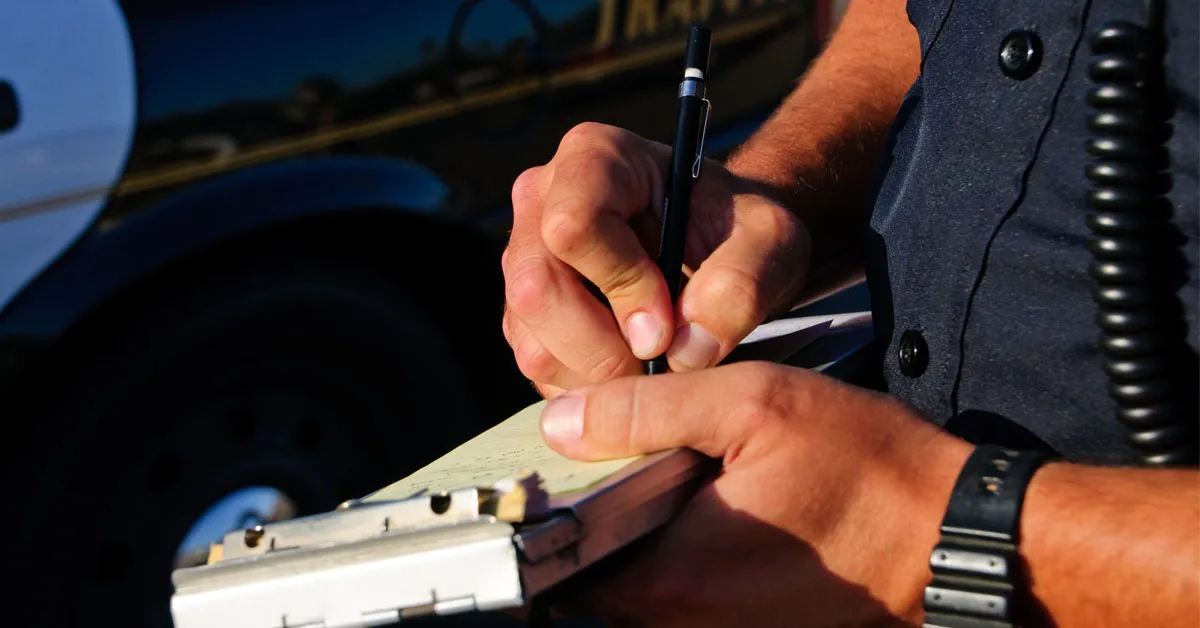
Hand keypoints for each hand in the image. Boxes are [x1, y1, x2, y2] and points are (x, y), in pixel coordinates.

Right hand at [502, 122, 809, 396]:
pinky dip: (589, 391)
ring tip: (657, 368)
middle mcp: (541, 200)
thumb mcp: (771, 243)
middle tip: (663, 363)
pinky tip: (634, 373)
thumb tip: (685, 350)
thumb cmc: (740, 231)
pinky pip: (538, 368)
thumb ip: (741, 285)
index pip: (574, 225)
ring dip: (599, 377)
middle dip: (604, 348)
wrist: (723, 248)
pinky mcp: (523, 314)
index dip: (621, 284)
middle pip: (538, 289)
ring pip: (533, 341)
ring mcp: (525, 259)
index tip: (669, 322)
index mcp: (595, 157)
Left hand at [536, 362, 971, 626]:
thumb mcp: (753, 405)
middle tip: (624, 444)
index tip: (567, 455)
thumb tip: (561, 422)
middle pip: (594, 565)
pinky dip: (675, 537)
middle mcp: (685, 619)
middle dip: (598, 504)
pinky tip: (706, 490)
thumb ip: (645, 411)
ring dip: (638, 519)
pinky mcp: (739, 619)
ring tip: (671, 462)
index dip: (555, 497)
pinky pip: (677, 581)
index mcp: (672, 576)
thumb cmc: (868, 469)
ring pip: (635, 572)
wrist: (949, 530)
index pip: (563, 555)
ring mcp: (714, 626)